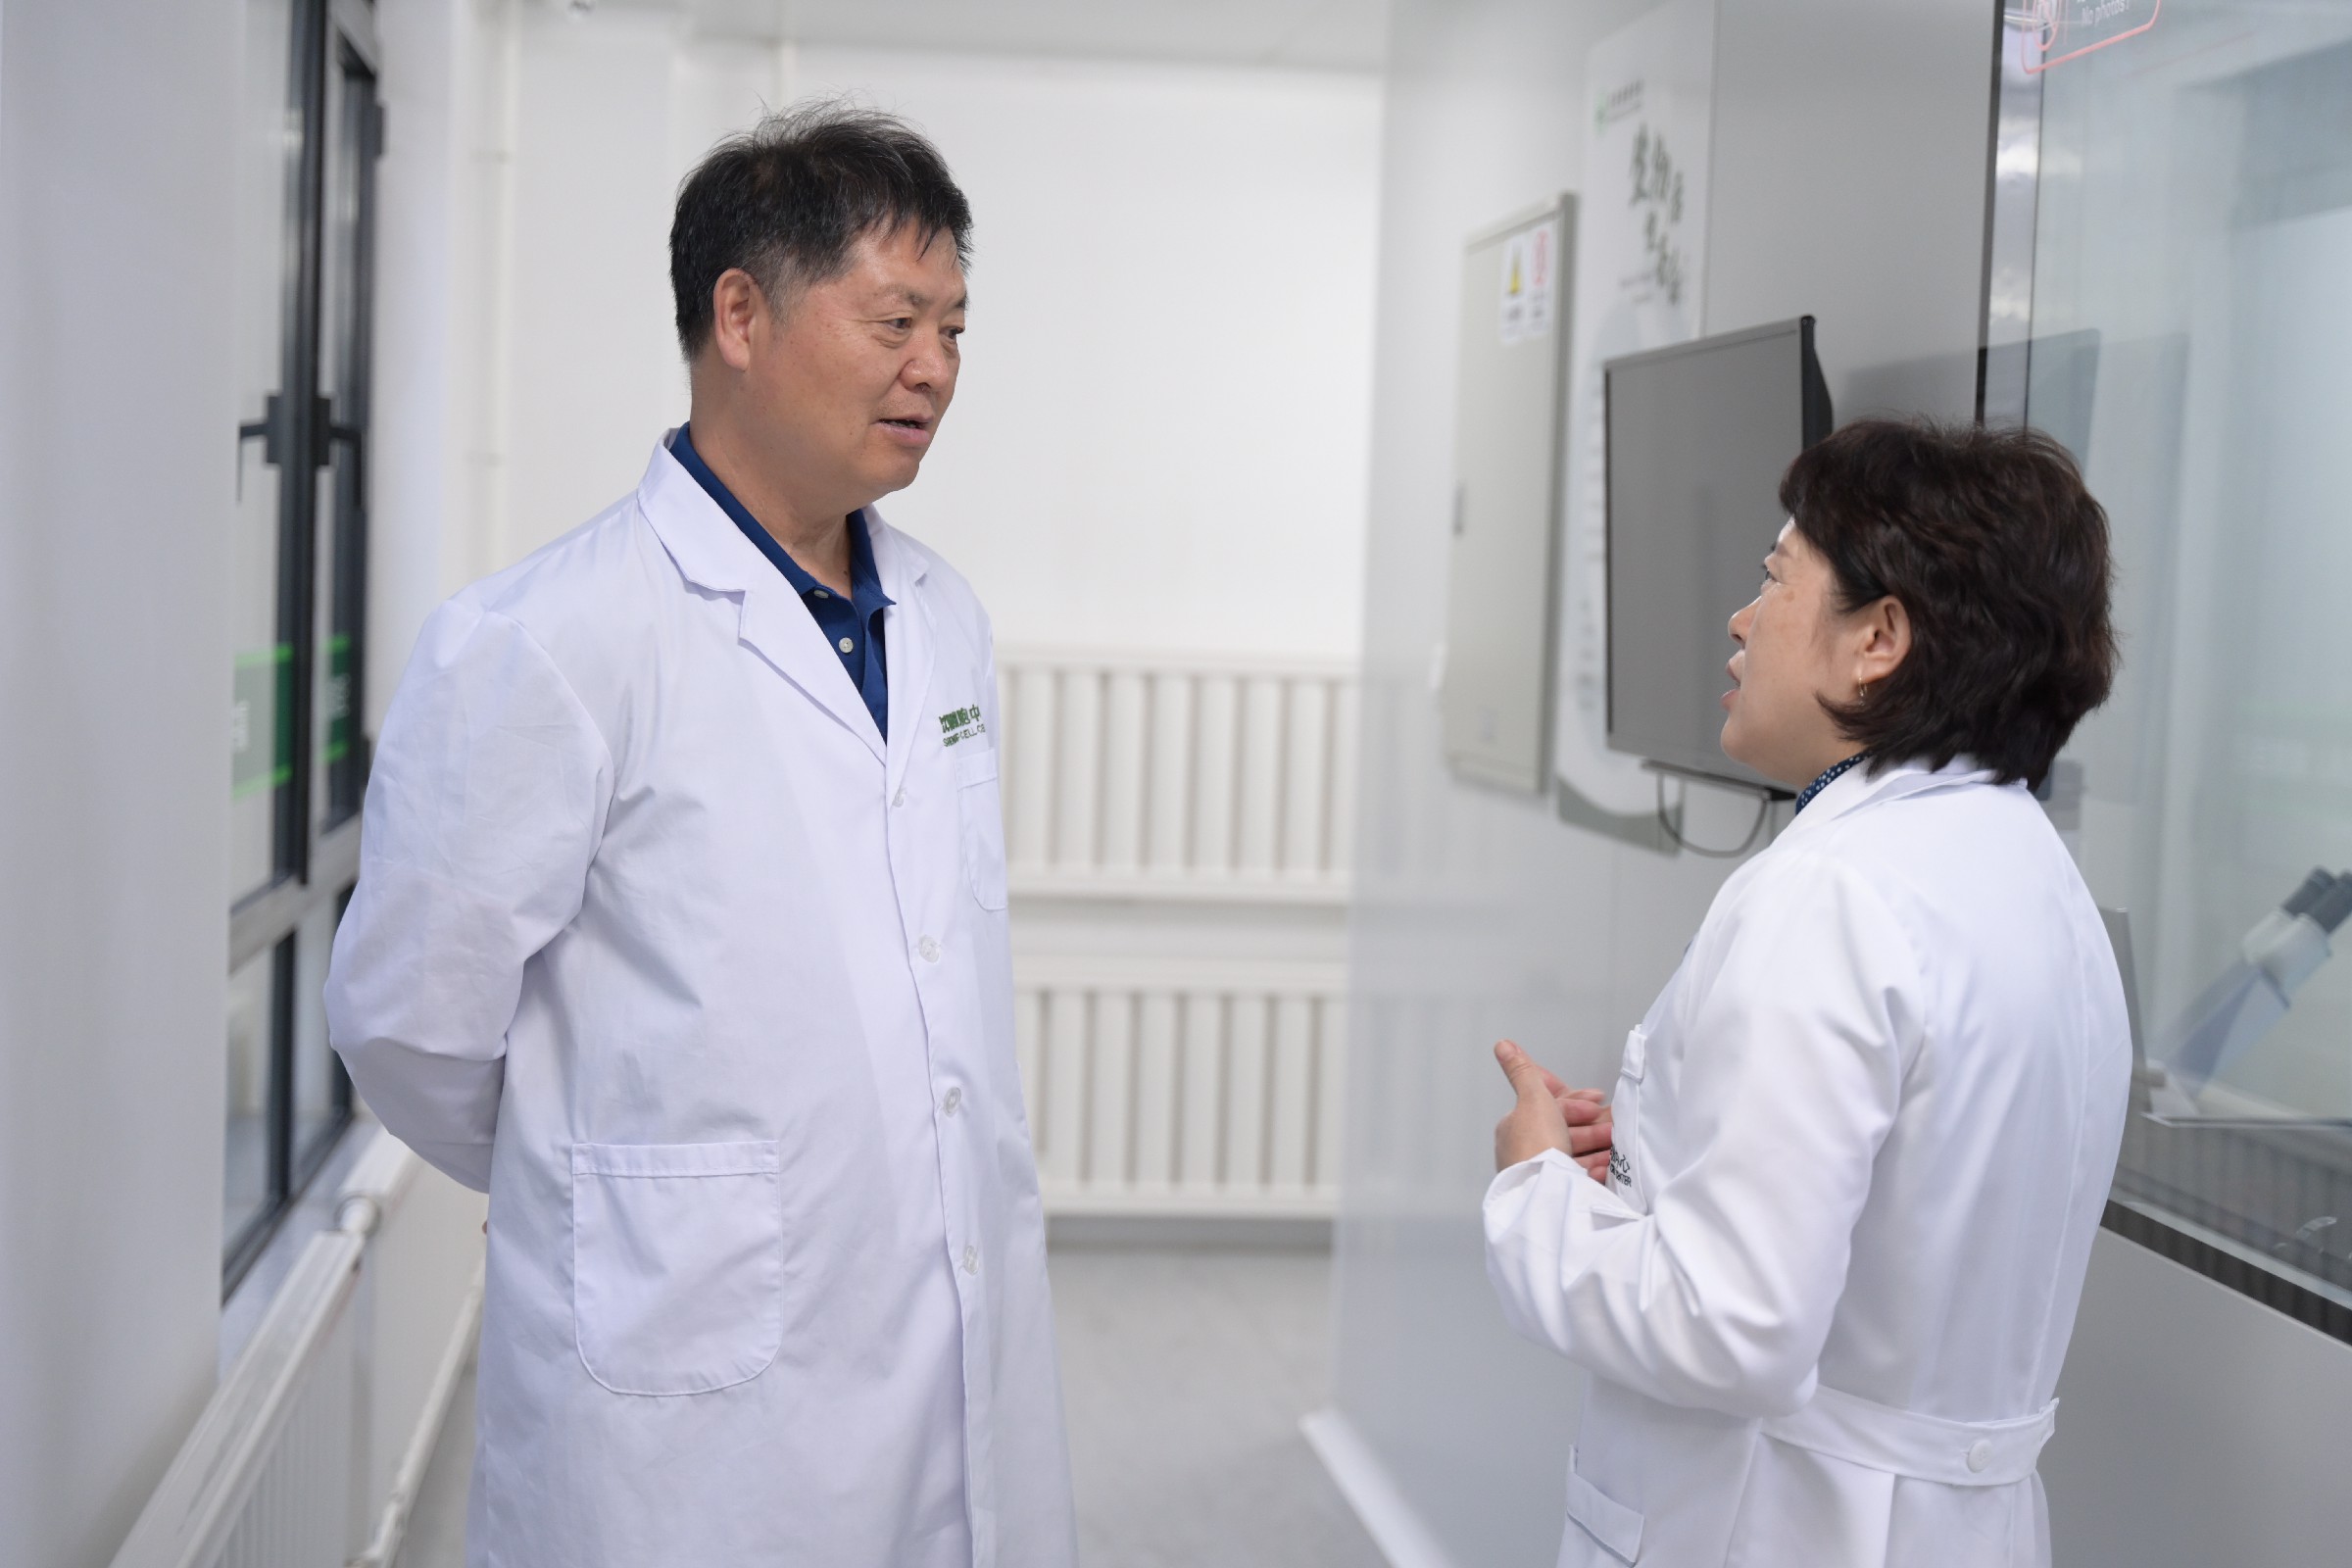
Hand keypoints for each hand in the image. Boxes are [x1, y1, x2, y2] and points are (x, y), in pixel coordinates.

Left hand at [1493, 1039, 1612, 1180]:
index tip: (1598, 1098)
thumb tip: (1502, 1045)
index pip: (1548, 1107)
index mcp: (1516, 1126)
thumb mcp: (1533, 1098)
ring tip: (1613, 1150)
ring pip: (1574, 1155)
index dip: (1575, 1101)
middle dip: (1591, 1127)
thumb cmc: (1536, 1145)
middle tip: (1611, 1128)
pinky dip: (1593, 1171)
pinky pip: (1578, 1178)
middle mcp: (1524, 1150)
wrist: (1544, 1193)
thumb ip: (1523, 1072)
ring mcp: (1539, 1174)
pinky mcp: (1555, 1194)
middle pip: (1564, 1132)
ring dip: (1596, 1149)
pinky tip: (1604, 1169)